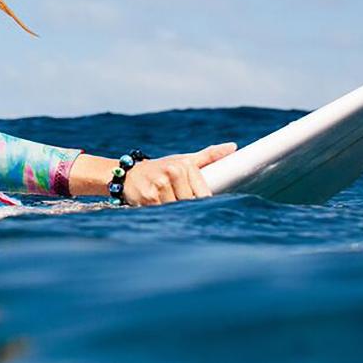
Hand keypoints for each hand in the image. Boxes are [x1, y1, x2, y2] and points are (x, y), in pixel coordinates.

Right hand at [121, 143, 236, 205]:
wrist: (129, 174)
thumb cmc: (162, 167)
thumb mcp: (184, 160)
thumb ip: (209, 155)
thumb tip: (233, 147)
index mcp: (185, 166)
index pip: (203, 194)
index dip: (204, 205)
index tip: (207, 210)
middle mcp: (173, 173)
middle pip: (191, 204)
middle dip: (189, 209)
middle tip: (183, 208)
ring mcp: (160, 186)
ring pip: (178, 210)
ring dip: (176, 213)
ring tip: (170, 207)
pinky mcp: (149, 199)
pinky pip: (165, 214)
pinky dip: (165, 215)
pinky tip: (161, 209)